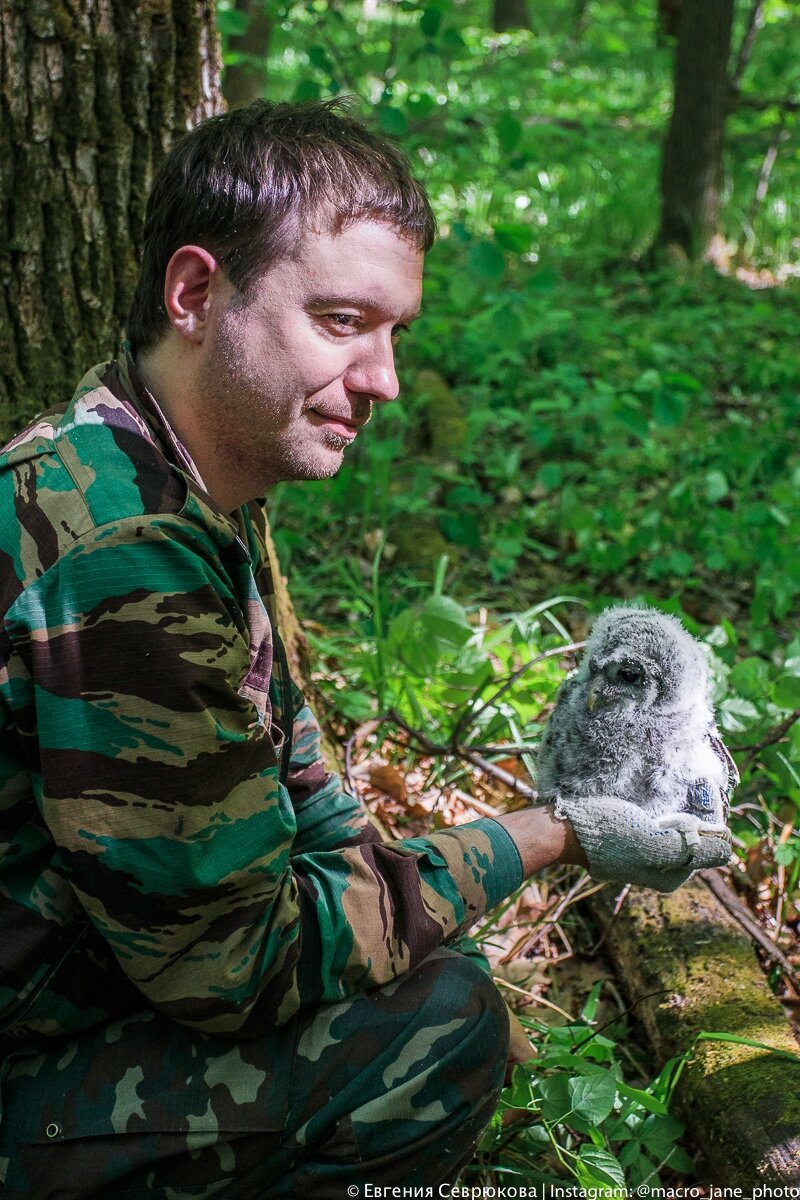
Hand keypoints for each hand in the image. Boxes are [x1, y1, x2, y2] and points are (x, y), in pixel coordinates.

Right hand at [552, 794, 731, 892]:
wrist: (565, 829)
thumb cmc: (608, 834)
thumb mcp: (653, 844)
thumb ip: (690, 847)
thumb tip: (727, 845)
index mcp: (673, 874)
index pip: (709, 843)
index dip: (710, 817)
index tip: (703, 788)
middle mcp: (663, 867)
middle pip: (696, 836)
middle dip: (698, 811)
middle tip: (695, 783)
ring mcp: (647, 853)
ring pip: (679, 828)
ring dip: (683, 807)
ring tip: (679, 785)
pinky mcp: (634, 838)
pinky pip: (661, 823)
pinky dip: (665, 809)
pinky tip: (658, 795)